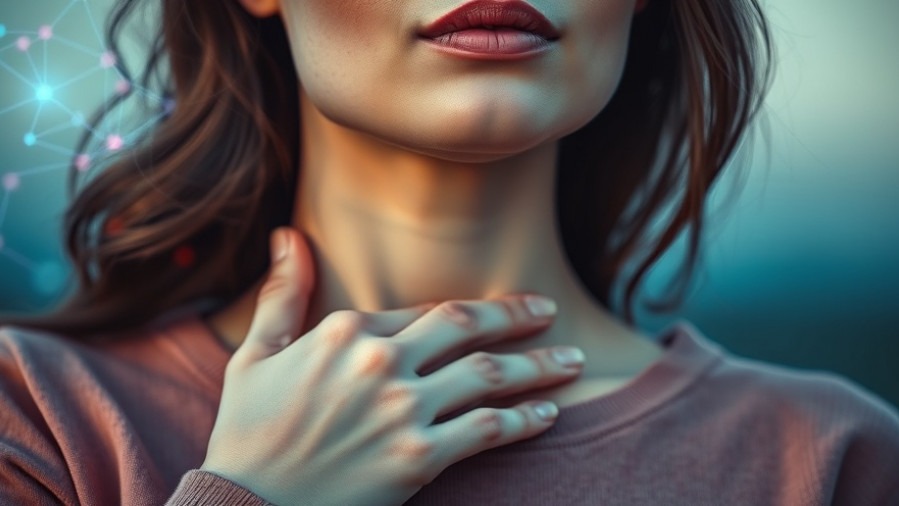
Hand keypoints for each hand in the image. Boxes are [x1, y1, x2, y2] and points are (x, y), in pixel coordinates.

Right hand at [200, 227, 583, 505]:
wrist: (246, 505)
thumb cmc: (247, 431)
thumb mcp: (256, 354)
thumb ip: (283, 294)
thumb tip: (286, 236)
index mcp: (347, 331)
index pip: (422, 310)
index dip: (465, 311)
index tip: (496, 310)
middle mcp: (382, 361)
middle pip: (467, 326)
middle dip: (517, 315)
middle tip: (551, 310)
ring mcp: (404, 409)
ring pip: (490, 375)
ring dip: (539, 365)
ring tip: (573, 360)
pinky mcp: (418, 458)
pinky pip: (486, 430)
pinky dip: (524, 420)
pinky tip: (548, 413)